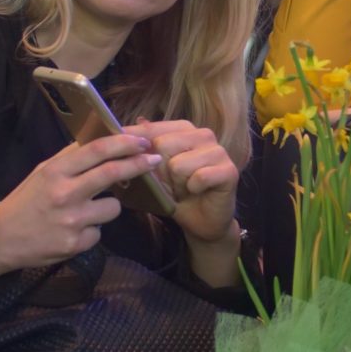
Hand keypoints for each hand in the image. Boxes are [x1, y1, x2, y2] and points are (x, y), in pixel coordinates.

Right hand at [0, 134, 160, 279]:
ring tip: (85, 211)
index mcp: (56, 171)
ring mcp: (72, 220)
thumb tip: (107, 142)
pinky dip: (92, 230)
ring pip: (113, 207)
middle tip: (154, 159)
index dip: (124, 143)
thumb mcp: (44, 172)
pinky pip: (100, 232)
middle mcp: (65, 194)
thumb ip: (73, 159)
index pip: (97, 150)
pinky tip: (73, 231)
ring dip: (108, 207)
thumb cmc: (26, 201)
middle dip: (139, 164)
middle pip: (113, 173)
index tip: (142, 140)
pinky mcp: (76, 244)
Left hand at [124, 119, 239, 243]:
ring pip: (179, 164)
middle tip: (170, 183)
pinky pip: (199, 177)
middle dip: (160, 172)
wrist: (202, 222)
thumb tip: (121, 131)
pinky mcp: (229, 170)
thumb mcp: (153, 173)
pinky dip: (193, 190)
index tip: (121, 156)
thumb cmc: (176, 195)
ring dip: (177, 184)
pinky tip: (198, 192)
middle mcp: (203, 134)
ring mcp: (218, 151)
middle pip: (163, 145)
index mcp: (184, 130)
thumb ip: (141, 152)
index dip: (134, 144)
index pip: (152, 129)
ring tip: (184, 189)